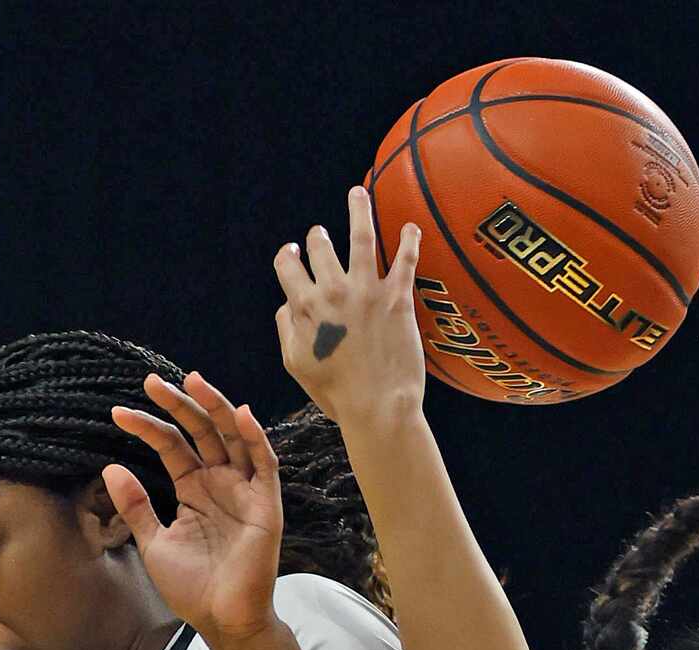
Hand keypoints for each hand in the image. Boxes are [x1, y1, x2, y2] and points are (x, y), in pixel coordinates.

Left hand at [105, 373, 284, 643]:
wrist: (222, 619)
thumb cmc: (192, 587)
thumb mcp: (153, 542)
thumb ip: (136, 506)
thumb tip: (111, 467)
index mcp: (194, 489)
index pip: (172, 445)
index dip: (148, 427)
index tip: (118, 414)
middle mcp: (221, 483)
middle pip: (201, 432)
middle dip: (179, 404)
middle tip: (150, 382)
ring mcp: (244, 491)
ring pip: (233, 437)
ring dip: (216, 408)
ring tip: (193, 381)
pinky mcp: (265, 505)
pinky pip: (264, 464)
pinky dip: (255, 438)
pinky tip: (239, 414)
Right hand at [274, 186, 427, 426]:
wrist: (377, 407)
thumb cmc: (337, 393)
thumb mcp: (296, 365)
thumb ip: (286, 328)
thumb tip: (286, 303)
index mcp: (305, 306)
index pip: (288, 265)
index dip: (289, 256)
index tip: (294, 253)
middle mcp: (333, 291)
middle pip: (320, 247)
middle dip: (318, 238)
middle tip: (321, 235)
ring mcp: (366, 291)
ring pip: (360, 236)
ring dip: (357, 209)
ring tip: (358, 192)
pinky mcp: (398, 298)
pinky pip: (405, 259)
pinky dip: (409, 239)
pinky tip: (412, 225)